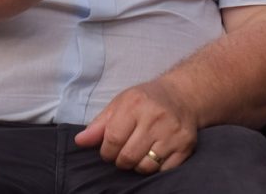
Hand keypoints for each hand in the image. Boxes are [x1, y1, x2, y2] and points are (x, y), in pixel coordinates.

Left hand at [74, 78, 197, 173]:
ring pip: (145, 166)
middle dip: (120, 160)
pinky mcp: (186, 145)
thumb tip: (80, 141)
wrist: (183, 96)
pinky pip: (163, 170)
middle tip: (124, 152)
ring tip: (139, 153)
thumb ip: (99, 124)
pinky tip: (155, 154)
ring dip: (137, 165)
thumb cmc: (145, 101)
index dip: (106, 151)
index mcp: (136, 104)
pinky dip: (156, 168)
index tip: (109, 150)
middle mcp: (156, 117)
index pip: (112, 139)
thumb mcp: (120, 104)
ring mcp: (173, 132)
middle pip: (128, 156)